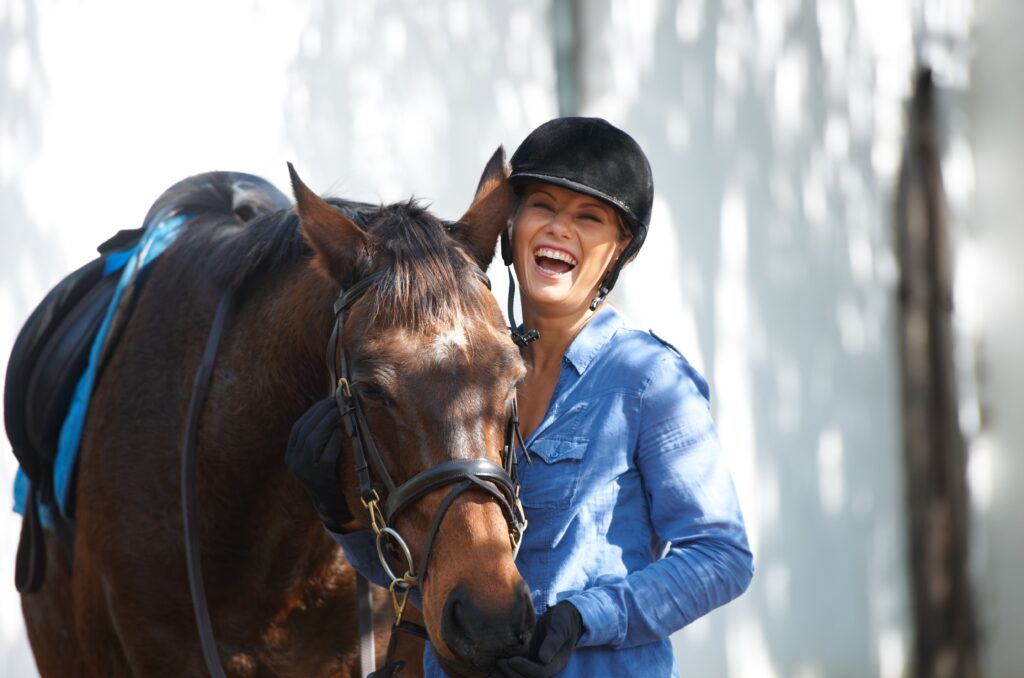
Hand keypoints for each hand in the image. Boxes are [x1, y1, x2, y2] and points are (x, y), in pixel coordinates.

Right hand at [285, 397, 352, 530]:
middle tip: (336, 401)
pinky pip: (326, 457)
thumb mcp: (317, 456)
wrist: (332, 504)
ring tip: (340, 411)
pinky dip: (333, 442)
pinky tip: (340, 433)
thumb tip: (330, 408)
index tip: (326, 400)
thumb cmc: (329, 474)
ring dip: (327, 423)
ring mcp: (305, 471)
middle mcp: (294, 462)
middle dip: (321, 413)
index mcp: (291, 455)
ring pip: (312, 441)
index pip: (298, 427)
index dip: (312, 412)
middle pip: (304, 431)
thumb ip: (318, 437)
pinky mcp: (319, 478)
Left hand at [495, 601, 583, 676]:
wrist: (562, 618)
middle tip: (500, 662)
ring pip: (522, 676)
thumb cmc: (562, 620)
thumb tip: (544, 658)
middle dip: (513, 674)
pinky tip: (498, 660)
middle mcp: (546, 668)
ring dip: (509, 673)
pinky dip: (508, 668)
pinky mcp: (529, 661)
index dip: (526, 669)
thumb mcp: (560, 628)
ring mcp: (536, 665)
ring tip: (498, 662)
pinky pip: (518, 670)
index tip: (511, 660)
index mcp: (555, 664)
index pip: (540, 674)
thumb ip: (553, 642)